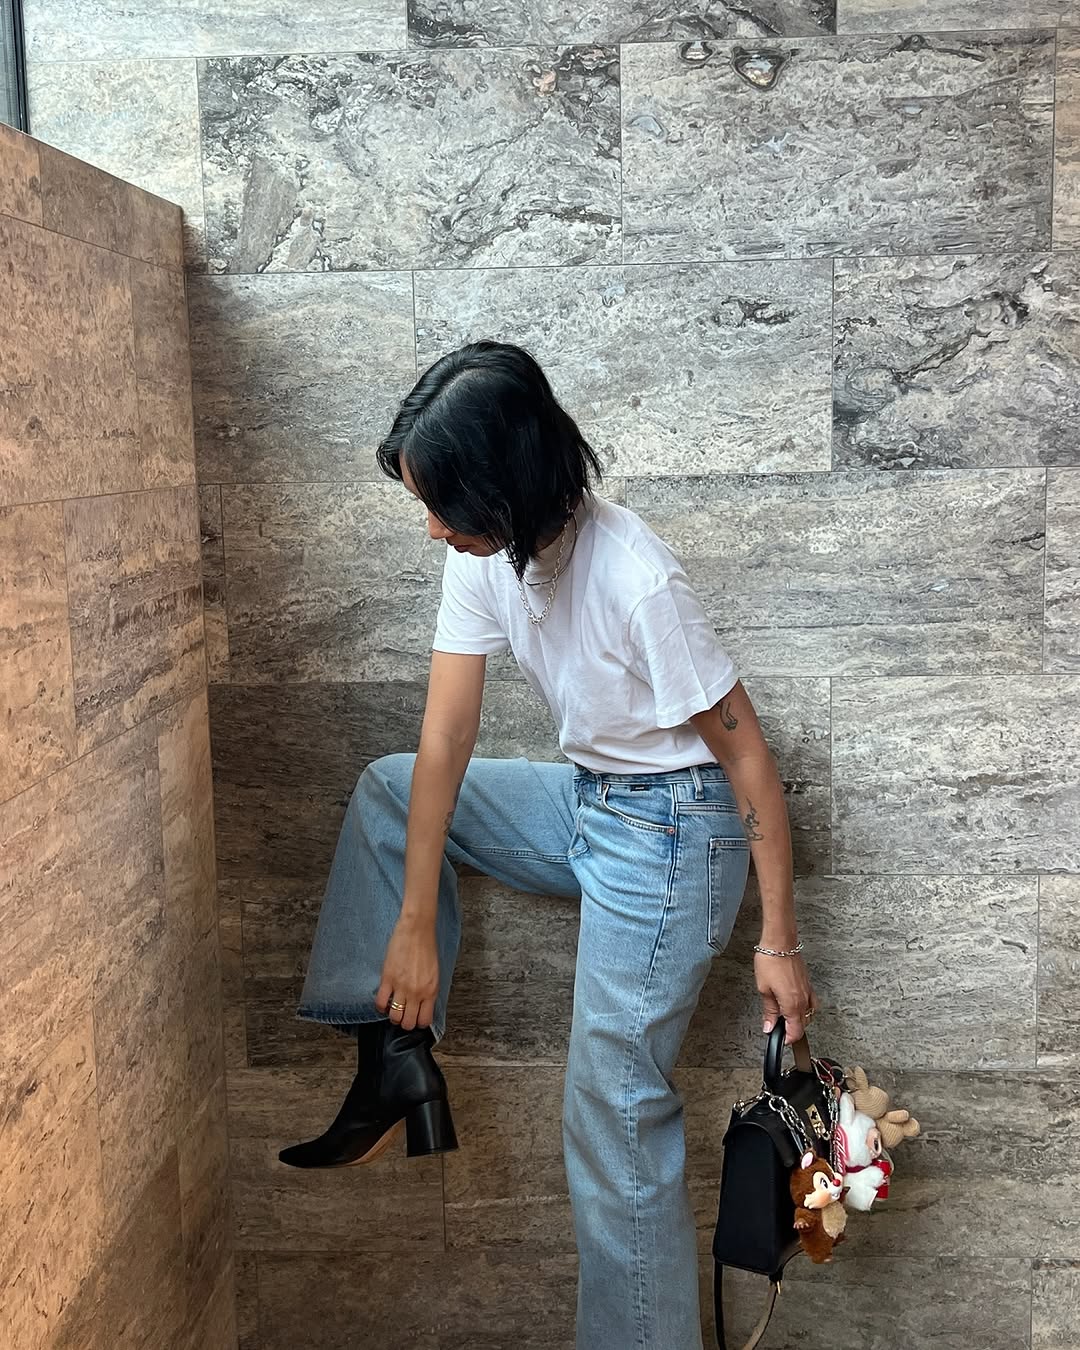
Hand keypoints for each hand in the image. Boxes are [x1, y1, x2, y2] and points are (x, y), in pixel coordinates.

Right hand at [375, 913, 438, 1030]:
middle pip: (407, 1023)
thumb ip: (428, 991)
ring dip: (392, 1015)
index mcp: (431, 991)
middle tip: (402, 1014)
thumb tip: (422, 1006)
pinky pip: (381, 1002)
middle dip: (404, 1022)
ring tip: (393, 1007)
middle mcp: (417, 992)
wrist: (416, 930)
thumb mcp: (434, 973)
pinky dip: (381, 1006)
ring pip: (394, 1016)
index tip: (414, 1018)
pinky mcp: (388, 979)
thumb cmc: (426, 948)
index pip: (424, 1020)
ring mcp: (401, 987)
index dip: (418, 1022)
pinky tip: (384, 1000)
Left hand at [755, 951, 816, 1043]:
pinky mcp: (808, 984)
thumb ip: (769, 1011)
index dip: (788, 1039)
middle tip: (779, 1029)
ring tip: (787, 1019)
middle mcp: (803, 1000)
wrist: (780, 943)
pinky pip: (812, 1003)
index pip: (796, 1031)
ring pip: (809, 1015)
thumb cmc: (771, 962)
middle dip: (792, 1031)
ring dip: (799, 1020)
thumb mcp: (764, 989)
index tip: (781, 1040)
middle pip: (803, 1025)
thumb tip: (769, 1026)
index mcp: (792, 1004)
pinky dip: (806, 1009)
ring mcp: (808, 992)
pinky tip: (797, 1006)